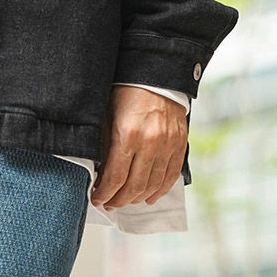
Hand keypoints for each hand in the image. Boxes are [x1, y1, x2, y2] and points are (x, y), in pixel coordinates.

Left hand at [92, 85, 186, 210]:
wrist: (156, 72)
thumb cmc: (126, 91)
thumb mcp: (107, 115)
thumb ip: (104, 145)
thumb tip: (99, 172)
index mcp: (128, 135)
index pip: (115, 177)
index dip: (104, 193)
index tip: (97, 199)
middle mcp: (150, 143)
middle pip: (134, 186)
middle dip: (119, 200)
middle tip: (109, 204)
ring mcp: (168, 144)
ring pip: (153, 184)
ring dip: (138, 198)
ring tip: (125, 201)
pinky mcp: (180, 143)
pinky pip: (171, 175)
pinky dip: (160, 190)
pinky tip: (149, 197)